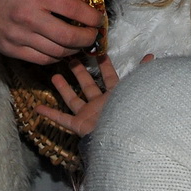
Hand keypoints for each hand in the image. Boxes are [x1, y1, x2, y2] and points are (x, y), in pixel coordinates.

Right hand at [0, 0, 102, 63]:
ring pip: (58, 52)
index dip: (93, 17)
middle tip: (94, 36)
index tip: (99, 19)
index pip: (74, 9)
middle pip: (69, 36)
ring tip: (80, 43)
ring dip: (75, 50)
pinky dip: (57, 58)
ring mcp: (19, 36)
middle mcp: (28, 16)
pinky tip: (62, 50)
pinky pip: (43, 60)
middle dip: (88, 38)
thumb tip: (89, 1)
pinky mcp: (13, 50)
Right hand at [35, 52, 153, 136]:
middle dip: (80, 72)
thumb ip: (141, 73)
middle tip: (71, 58)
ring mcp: (88, 115)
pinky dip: (50, 115)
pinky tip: (38, 108)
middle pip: (88, 85)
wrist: (121, 139)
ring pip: (73, 99)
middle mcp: (101, 104)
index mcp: (115, 95)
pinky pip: (62, 120)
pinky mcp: (79, 126)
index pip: (110, 77)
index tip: (97, 52)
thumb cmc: (129, 112)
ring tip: (54, 75)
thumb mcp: (135, 89)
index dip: (105, 65)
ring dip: (64, 88)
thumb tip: (152, 56)